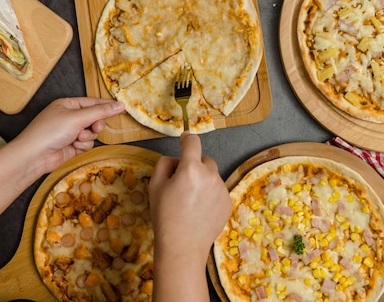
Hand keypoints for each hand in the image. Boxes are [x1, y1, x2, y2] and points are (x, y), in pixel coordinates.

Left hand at [11, 97, 124, 175]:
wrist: (35, 156)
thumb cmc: (50, 131)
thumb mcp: (78, 117)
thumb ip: (101, 111)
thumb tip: (120, 105)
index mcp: (68, 104)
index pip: (93, 102)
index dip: (106, 105)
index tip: (122, 108)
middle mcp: (69, 117)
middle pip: (95, 118)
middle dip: (95, 124)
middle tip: (95, 127)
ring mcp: (70, 131)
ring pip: (92, 132)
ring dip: (88, 136)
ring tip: (77, 139)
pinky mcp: (72, 145)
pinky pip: (87, 143)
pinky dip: (83, 145)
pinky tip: (73, 147)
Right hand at [150, 133, 230, 301]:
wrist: (182, 246)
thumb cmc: (165, 216)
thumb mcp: (155, 187)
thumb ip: (164, 164)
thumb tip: (176, 158)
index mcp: (191, 169)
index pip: (192, 142)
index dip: (187, 138)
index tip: (185, 139)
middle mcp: (210, 175)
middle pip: (204, 160)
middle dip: (194, 167)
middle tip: (182, 184)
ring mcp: (222, 189)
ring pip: (212, 176)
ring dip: (203, 181)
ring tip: (191, 202)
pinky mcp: (228, 202)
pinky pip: (219, 190)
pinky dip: (211, 195)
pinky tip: (200, 211)